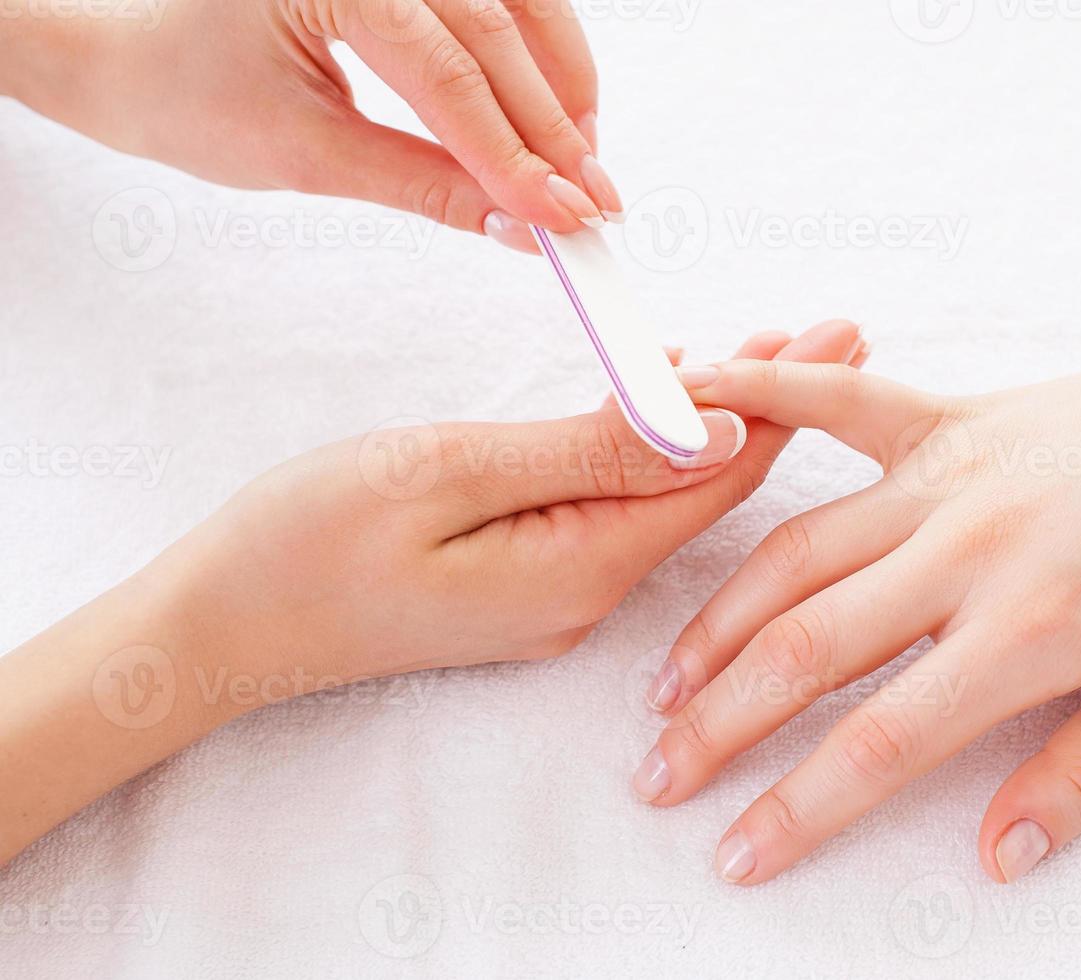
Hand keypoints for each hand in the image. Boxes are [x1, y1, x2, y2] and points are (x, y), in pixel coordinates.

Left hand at [2, 0, 621, 249]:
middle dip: (553, 129)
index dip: (516, 155)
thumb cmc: (189, 95)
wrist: (135, 55)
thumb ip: (421, 187)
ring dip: (561, 83)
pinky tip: (556, 111)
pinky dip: (538, 55)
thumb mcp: (304, 156)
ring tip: (582, 163)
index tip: (566, 218)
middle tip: (596, 205)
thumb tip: (515, 225)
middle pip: (496, 34)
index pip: (448, 76)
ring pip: (516, 3)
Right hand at [186, 320, 863, 680]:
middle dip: (773, 406)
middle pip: (706, 488)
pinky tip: (672, 405)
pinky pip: (618, 510)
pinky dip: (654, 451)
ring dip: (718, 424)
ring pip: (665, 496)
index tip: (837, 337)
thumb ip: (587, 451)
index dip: (784, 402)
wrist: (222, 628)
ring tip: (777, 355)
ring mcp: (560, 595)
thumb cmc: (307, 543)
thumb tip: (716, 427)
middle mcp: (589, 593)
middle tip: (834, 332)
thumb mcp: (446, 473)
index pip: (715, 476)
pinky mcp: (531, 584)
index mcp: (580, 565)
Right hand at [633, 300, 1080, 884]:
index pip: (882, 739)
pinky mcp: (944, 418)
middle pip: (808, 650)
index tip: (736, 852)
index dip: (798, 806)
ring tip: (665, 686)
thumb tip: (999, 854)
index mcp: (1031, 628)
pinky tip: (684, 411)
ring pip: (794, 552)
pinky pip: (831, 405)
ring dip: (716, 622)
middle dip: (720, 725)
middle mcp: (967, 550)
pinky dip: (754, 400)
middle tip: (658, 778)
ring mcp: (945, 475)